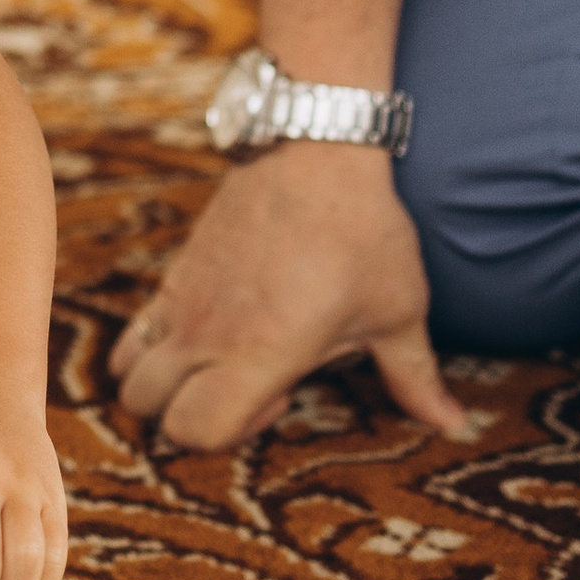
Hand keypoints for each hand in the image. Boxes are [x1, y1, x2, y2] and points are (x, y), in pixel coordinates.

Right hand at [112, 141, 470, 448]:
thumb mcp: (399, 310)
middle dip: (187, 417)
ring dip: (161, 387)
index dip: (229, 433)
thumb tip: (452, 423)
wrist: (314, 146)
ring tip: (215, 369)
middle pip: (147, 409)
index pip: (196, 431)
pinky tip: (202, 334)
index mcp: (259, 353)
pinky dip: (148, 350)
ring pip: (128, 376)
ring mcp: (182, 302)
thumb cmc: (363, 231)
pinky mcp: (175, 273)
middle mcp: (205, 333)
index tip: (277, 397)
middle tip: (245, 386)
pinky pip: (132, 332)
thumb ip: (414, 377)